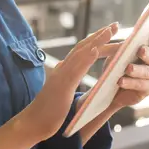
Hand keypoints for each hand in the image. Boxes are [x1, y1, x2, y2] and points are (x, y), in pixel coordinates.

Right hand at [21, 23, 118, 143]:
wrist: (33, 123)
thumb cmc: (48, 112)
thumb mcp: (62, 92)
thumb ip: (67, 81)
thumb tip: (73, 76)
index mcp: (63, 70)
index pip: (81, 51)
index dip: (95, 40)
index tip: (109, 32)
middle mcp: (62, 68)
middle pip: (83, 46)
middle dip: (100, 35)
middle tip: (115, 25)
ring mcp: (61, 76)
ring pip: (81, 53)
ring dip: (96, 41)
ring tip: (110, 31)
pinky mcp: (62, 86)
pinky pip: (76, 69)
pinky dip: (86, 58)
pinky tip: (96, 50)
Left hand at [110, 25, 148, 109]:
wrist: (111, 88)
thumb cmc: (117, 66)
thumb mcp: (118, 53)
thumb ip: (125, 46)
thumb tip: (128, 41)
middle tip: (140, 50)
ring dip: (138, 70)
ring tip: (128, 69)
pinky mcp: (148, 90)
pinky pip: (141, 86)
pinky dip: (130, 83)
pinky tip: (121, 81)